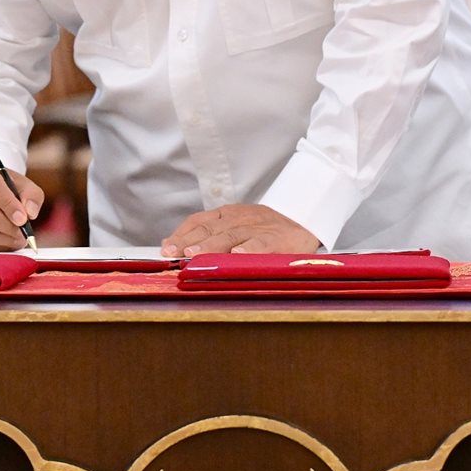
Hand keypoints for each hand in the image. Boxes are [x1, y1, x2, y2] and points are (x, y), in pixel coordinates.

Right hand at [0, 162, 42, 250]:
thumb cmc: (6, 188)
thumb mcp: (22, 184)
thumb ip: (31, 196)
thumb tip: (30, 214)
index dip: (7, 204)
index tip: (23, 219)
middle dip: (5, 225)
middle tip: (22, 234)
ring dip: (0, 238)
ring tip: (17, 240)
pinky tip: (6, 244)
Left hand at [161, 204, 321, 256]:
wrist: (304, 219)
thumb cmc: (265, 228)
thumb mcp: (235, 225)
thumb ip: (206, 234)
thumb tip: (170, 246)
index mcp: (228, 215)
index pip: (199, 222)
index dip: (181, 234)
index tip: (165, 249)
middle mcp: (240, 219)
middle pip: (211, 229)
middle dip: (190, 241)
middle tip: (174, 254)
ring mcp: (258, 229)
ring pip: (231, 236)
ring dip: (211, 246)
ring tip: (195, 255)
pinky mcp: (276, 239)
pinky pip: (260, 244)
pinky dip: (248, 249)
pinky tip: (237, 255)